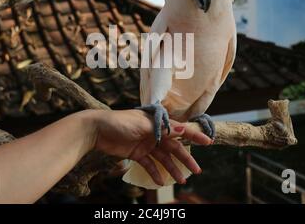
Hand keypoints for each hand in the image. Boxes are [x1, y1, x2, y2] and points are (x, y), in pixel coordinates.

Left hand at [86, 109, 211, 184]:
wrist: (96, 130)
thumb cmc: (119, 122)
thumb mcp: (142, 124)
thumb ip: (163, 128)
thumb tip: (182, 129)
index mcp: (157, 122)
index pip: (179, 129)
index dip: (194, 135)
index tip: (208, 142)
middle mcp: (153, 133)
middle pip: (173, 147)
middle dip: (185, 159)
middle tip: (196, 171)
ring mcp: (145, 144)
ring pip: (163, 158)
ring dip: (171, 169)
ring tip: (181, 181)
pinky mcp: (136, 153)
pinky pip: (149, 164)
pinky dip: (155, 172)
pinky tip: (160, 182)